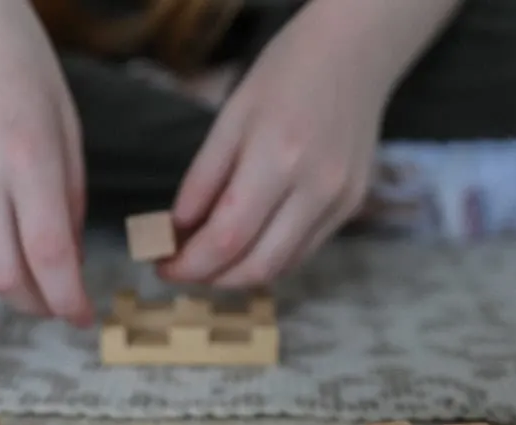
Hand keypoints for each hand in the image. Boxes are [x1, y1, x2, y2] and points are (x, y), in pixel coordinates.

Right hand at [0, 0, 92, 325]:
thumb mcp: (67, 127)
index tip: (86, 318)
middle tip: (62, 305)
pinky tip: (5, 248)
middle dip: (39, 305)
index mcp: (28, 161)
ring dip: (8, 290)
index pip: (48, 256)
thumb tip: (70, 260)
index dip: (69, 300)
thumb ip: (69, 198)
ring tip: (35, 283)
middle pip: (4, 278)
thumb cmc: (22, 64)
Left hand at [157, 0, 398, 287]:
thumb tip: (175, 232)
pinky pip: (303, 251)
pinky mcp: (352, 207)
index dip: (189, 265)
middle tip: (181, 269)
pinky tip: (246, 245)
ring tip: (208, 260)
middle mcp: (315, 189)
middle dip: (210, 278)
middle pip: (256, 266)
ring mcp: (340, 203)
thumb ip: (202, 180)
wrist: (355, 55)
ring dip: (238, 275)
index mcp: (277, 159)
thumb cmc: (285, 75)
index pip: (227, 238)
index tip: (160, 266)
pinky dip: (268, 259)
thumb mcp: (230, 118)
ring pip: (282, 267)